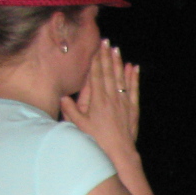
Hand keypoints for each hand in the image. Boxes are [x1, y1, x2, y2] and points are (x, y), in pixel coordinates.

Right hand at [61, 40, 138, 158]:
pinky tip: (133, 68)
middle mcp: (111, 99)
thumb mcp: (79, 126)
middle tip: (107, 42)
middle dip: (107, 57)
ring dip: (119, 63)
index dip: (95, 61)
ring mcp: (124, 103)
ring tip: (117, 50)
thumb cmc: (97, 140)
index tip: (95, 48)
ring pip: (121, 79)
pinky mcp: (133, 109)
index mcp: (97, 101)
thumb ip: (70, 110)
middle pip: (108, 73)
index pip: (96, 76)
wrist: (119, 153)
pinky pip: (133, 90)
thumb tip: (62, 96)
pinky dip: (133, 78)